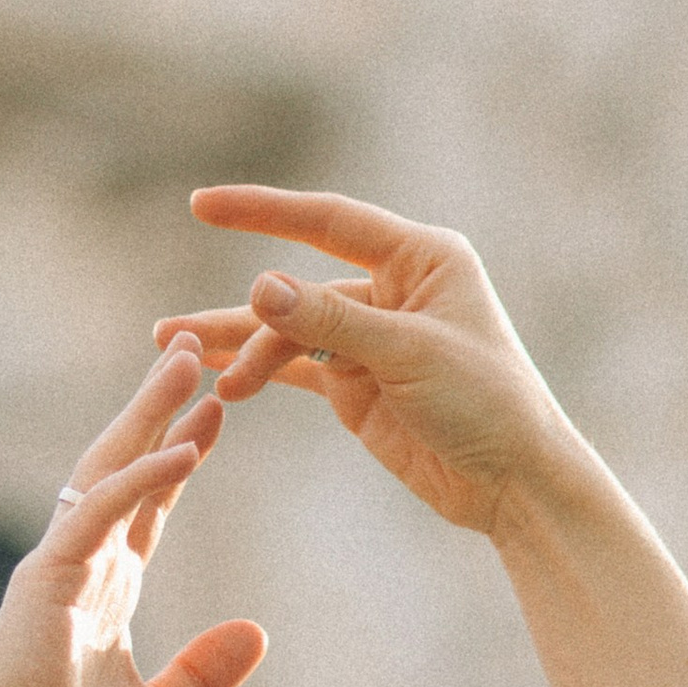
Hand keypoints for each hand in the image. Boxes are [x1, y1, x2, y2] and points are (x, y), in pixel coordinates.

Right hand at [0, 345, 265, 686]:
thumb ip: (202, 676)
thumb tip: (257, 634)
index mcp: (103, 592)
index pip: (148, 506)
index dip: (180, 457)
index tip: (214, 413)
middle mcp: (82, 564)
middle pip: (128, 466)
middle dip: (161, 409)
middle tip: (194, 350)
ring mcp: (62, 564)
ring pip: (109, 468)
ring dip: (149, 414)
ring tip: (184, 360)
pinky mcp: (48, 577)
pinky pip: (99, 512)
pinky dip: (140, 478)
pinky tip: (181, 447)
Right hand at [157, 188, 581, 541]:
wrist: (515, 482)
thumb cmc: (486, 402)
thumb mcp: (406, 355)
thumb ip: (329, 320)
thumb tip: (257, 286)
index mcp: (422, 258)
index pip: (329, 222)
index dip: (263, 210)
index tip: (203, 204)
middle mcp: (395, 288)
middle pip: (300, 286)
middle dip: (240, 310)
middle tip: (171, 328)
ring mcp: (374, 337)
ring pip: (291, 331)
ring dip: (243, 349)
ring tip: (183, 361)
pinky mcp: (360, 382)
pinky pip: (298, 366)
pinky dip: (260, 371)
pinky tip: (219, 381)